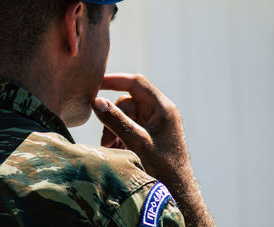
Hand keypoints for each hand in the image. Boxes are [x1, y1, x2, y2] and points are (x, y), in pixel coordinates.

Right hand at [92, 73, 213, 226]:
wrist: (177, 192)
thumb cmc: (164, 168)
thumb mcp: (138, 143)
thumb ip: (117, 121)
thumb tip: (96, 101)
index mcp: (162, 108)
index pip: (136, 83)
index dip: (115, 80)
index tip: (96, 84)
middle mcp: (158, 112)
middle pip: (127, 102)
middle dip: (112, 117)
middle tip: (106, 140)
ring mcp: (153, 123)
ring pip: (125, 116)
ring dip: (114, 129)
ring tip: (111, 147)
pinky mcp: (149, 134)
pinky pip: (128, 127)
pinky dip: (119, 136)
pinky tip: (117, 150)